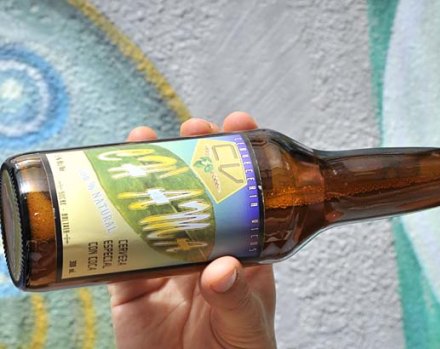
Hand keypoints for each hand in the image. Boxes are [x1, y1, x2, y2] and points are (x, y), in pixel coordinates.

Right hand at [108, 112, 276, 348]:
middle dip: (193, 154)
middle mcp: (205, 248)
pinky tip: (102, 190)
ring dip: (146, 173)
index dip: (239, 159)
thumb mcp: (246, 326)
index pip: (245, 196)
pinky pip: (117, 249)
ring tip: (143, 140)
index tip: (237, 126)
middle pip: (198, 190)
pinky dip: (107, 222)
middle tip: (191, 127)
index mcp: (243, 251)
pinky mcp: (133, 283)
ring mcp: (167, 261)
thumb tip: (221, 268)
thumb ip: (237, 299)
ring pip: (155, 208)